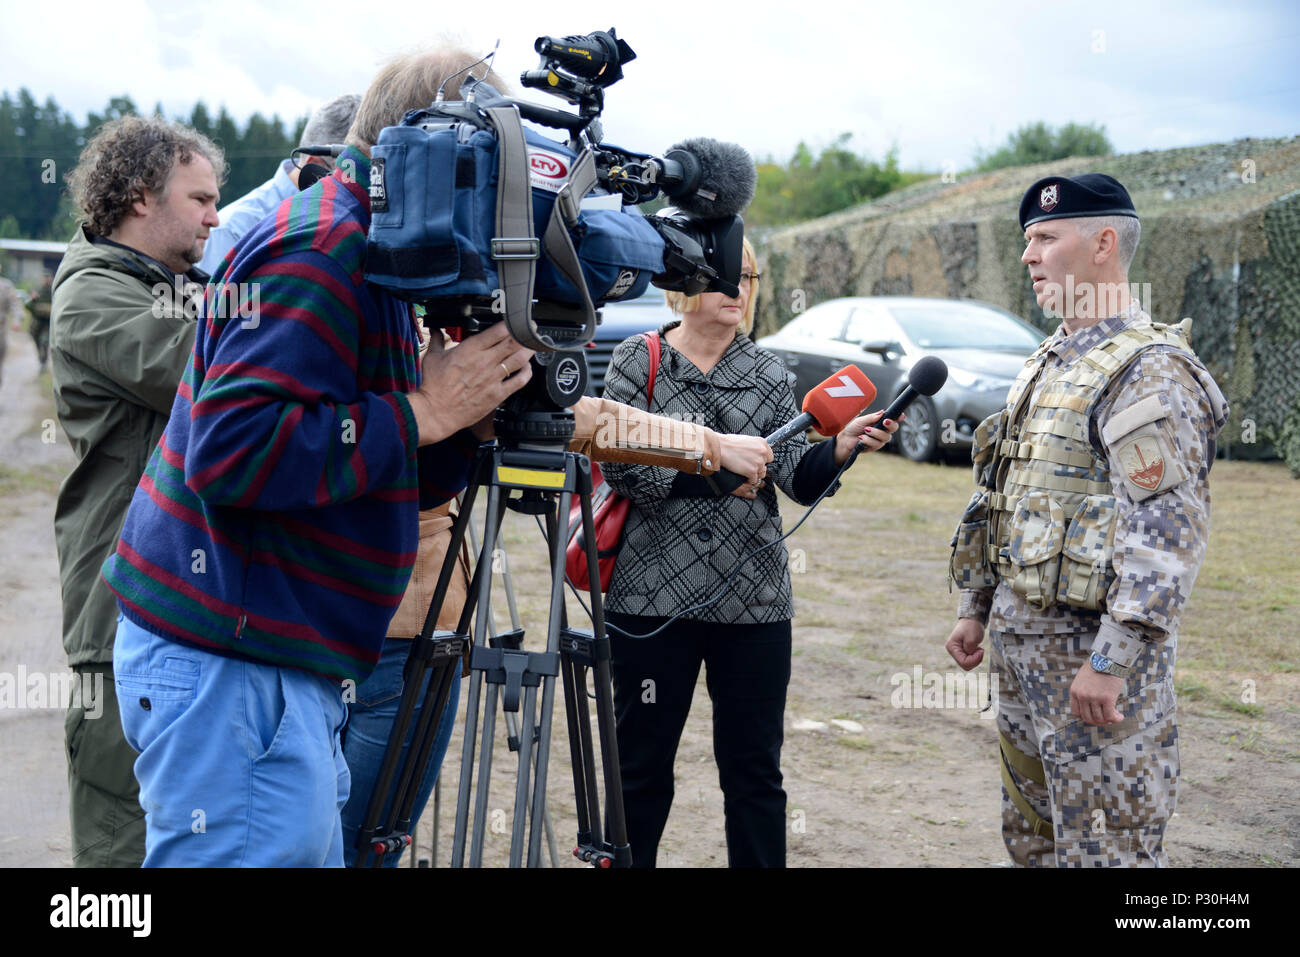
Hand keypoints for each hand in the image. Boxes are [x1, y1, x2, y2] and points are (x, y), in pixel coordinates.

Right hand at [408, 323, 533, 445]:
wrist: (436, 412)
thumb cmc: (434, 386)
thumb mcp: (432, 357)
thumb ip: (437, 340)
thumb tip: (435, 329)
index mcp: (471, 349)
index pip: (499, 330)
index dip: (511, 323)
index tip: (515, 321)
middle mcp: (485, 361)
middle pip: (513, 342)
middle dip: (525, 333)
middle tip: (530, 329)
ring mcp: (493, 378)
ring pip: (520, 359)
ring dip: (529, 350)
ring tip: (532, 345)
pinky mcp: (498, 394)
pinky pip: (520, 381)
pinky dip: (527, 372)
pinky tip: (527, 368)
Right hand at [719, 434, 772, 484]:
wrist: (721, 448)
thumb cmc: (730, 443)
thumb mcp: (748, 440)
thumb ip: (756, 447)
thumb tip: (760, 454)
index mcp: (763, 443)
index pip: (770, 457)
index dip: (762, 460)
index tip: (756, 461)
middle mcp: (763, 452)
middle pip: (765, 466)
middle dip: (757, 467)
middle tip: (748, 465)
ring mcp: (758, 462)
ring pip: (761, 474)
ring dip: (754, 474)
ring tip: (745, 470)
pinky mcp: (752, 471)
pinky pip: (754, 480)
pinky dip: (748, 479)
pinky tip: (742, 474)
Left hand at [834, 411, 902, 464]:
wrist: (845, 440)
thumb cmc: (853, 428)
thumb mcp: (862, 420)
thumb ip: (872, 417)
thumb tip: (882, 413)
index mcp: (881, 421)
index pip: (893, 419)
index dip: (899, 417)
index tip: (901, 415)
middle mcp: (883, 430)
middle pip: (894, 428)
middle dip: (890, 425)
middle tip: (884, 422)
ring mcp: (880, 439)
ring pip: (885, 437)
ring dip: (875, 433)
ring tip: (865, 430)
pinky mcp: (875, 447)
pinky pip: (877, 444)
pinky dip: (868, 440)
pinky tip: (861, 438)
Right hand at [945, 617, 985, 670]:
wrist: (972, 619)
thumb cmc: (972, 626)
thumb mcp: (972, 638)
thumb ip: (970, 650)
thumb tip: (969, 657)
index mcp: (952, 647)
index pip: (963, 662)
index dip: (974, 660)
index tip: (981, 650)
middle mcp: (952, 651)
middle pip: (965, 665)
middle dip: (975, 660)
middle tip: (980, 650)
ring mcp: (957, 652)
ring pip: (967, 664)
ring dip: (976, 659)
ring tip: (978, 649)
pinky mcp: (962, 652)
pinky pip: (969, 660)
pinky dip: (975, 657)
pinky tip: (977, 649)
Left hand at [1069, 665, 1124, 725]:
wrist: (1108, 658)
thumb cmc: (1098, 667)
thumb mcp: (1083, 679)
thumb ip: (1084, 691)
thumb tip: (1091, 705)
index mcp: (1075, 691)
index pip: (1077, 712)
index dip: (1086, 717)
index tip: (1094, 716)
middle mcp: (1082, 696)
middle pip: (1088, 718)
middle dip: (1097, 722)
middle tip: (1106, 720)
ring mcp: (1094, 698)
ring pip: (1100, 718)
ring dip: (1108, 720)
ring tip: (1114, 717)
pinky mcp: (1107, 698)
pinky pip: (1110, 716)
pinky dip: (1115, 719)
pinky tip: (1120, 717)